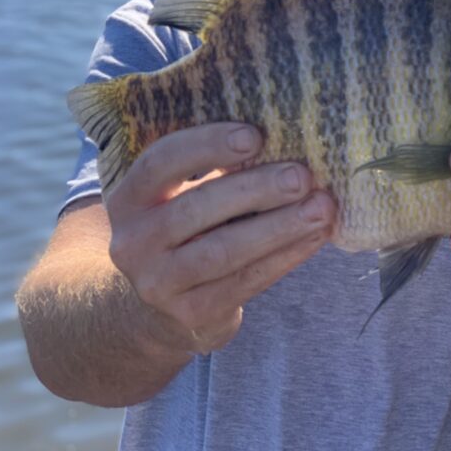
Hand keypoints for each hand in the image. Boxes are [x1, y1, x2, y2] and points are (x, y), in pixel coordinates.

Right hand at [106, 122, 335, 354]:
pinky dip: (285, 257)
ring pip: (224, 250)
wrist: (161, 308)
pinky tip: (314, 237)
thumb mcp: (182, 196)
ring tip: (321, 207)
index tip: (255, 135)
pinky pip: (245, 282)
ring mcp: (158, 283)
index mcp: (129, 197)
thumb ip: (216, 171)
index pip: (161, 162)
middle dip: (256, 189)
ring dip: (279, 226)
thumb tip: (285, 139)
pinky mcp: (191, 314)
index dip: (207, 145)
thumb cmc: (189, 230)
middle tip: (302, 175)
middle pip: (197, 207)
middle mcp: (132, 242)